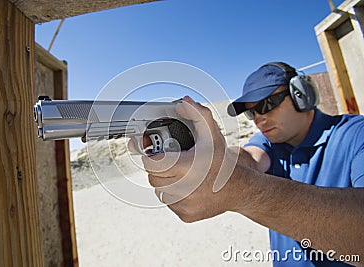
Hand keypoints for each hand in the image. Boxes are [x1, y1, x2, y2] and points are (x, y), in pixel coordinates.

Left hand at [139, 96, 240, 221]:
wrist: (239, 188)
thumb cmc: (222, 161)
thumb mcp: (211, 133)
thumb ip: (197, 114)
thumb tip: (183, 102)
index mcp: (188, 166)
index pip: (151, 163)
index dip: (150, 156)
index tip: (154, 153)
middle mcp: (186, 187)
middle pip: (153, 177)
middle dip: (158, 169)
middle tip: (169, 162)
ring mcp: (185, 203)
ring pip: (159, 192)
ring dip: (165, 182)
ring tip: (179, 174)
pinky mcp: (186, 215)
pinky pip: (169, 203)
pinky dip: (173, 195)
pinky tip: (186, 187)